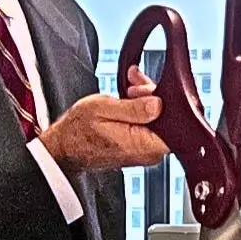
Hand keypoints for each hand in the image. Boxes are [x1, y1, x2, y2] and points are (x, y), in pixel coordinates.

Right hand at [38, 88, 165, 171]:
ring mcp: (144, 150)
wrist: (64, 148)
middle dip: (153, 96)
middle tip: (133, 87)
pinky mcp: (138, 146)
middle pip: (167, 119)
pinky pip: (148, 124)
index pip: (177, 124)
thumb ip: (134, 107)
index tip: (146, 91)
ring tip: (127, 90)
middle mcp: (148, 152)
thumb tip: (158, 104)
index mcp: (144, 146)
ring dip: (144, 100)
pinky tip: (127, 99)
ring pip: (158, 119)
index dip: (165, 101)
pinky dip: (139, 109)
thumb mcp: (103, 109)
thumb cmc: (76, 133)